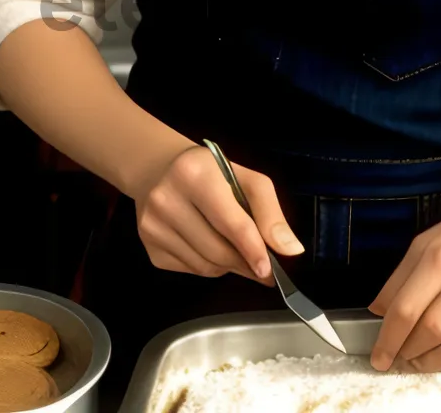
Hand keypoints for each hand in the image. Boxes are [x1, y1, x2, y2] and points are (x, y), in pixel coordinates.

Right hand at [133, 144, 304, 284]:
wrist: (160, 169)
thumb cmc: (210, 171)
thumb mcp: (245, 178)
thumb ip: (270, 212)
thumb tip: (291, 250)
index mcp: (194, 175)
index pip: (230, 222)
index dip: (252, 249)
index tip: (270, 270)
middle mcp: (167, 200)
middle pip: (217, 250)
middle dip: (245, 262)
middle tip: (264, 268)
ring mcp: (153, 227)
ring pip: (204, 266)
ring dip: (229, 267)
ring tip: (239, 254)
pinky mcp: (149, 249)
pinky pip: (190, 271)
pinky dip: (209, 267)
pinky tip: (211, 248)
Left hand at [367, 169, 440, 372]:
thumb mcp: (430, 240)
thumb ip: (402, 275)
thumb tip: (377, 310)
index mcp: (431, 252)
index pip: (400, 303)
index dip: (384, 336)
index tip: (377, 356)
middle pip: (417, 320)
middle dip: (398, 349)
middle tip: (390, 363)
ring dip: (422, 356)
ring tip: (413, 363)